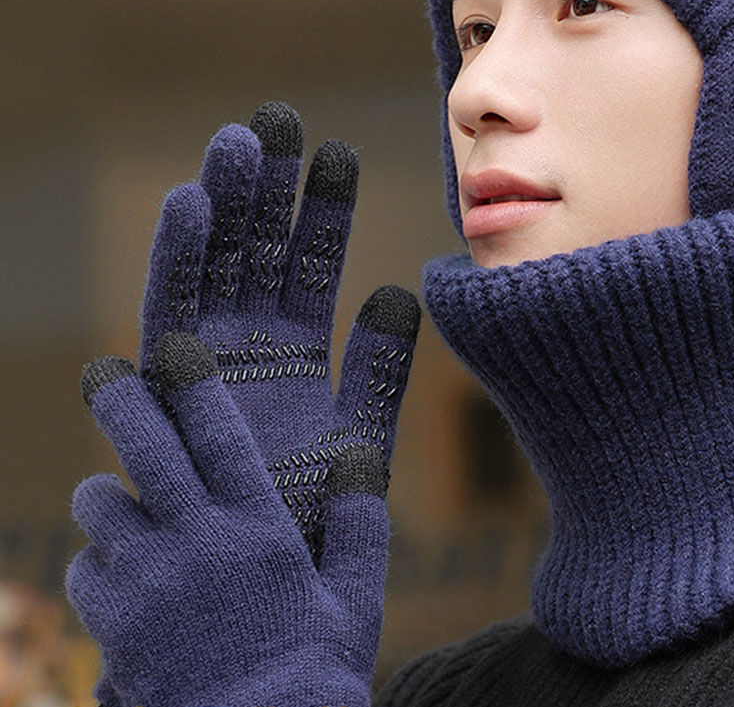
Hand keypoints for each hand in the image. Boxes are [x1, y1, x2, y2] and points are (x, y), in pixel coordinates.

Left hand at [68, 331, 412, 706]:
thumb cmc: (314, 672)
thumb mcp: (355, 598)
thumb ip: (361, 523)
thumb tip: (359, 457)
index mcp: (258, 530)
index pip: (220, 438)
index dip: (195, 386)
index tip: (176, 349)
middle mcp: (197, 546)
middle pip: (144, 452)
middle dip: (120, 401)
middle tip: (103, 372)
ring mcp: (148, 588)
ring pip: (100, 509)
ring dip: (109, 497)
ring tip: (128, 504)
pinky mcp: (113, 630)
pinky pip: (86, 570)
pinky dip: (100, 562)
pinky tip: (126, 577)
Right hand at [140, 101, 410, 558]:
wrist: (271, 591)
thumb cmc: (318, 517)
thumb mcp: (361, 434)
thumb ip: (380, 367)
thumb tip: (403, 291)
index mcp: (296, 349)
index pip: (309, 262)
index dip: (322, 209)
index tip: (336, 151)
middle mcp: (246, 344)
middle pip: (254, 248)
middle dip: (265, 187)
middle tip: (277, 120)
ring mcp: (206, 359)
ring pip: (211, 265)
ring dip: (221, 205)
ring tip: (238, 141)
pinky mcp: (169, 384)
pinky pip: (169, 309)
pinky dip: (177, 257)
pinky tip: (188, 201)